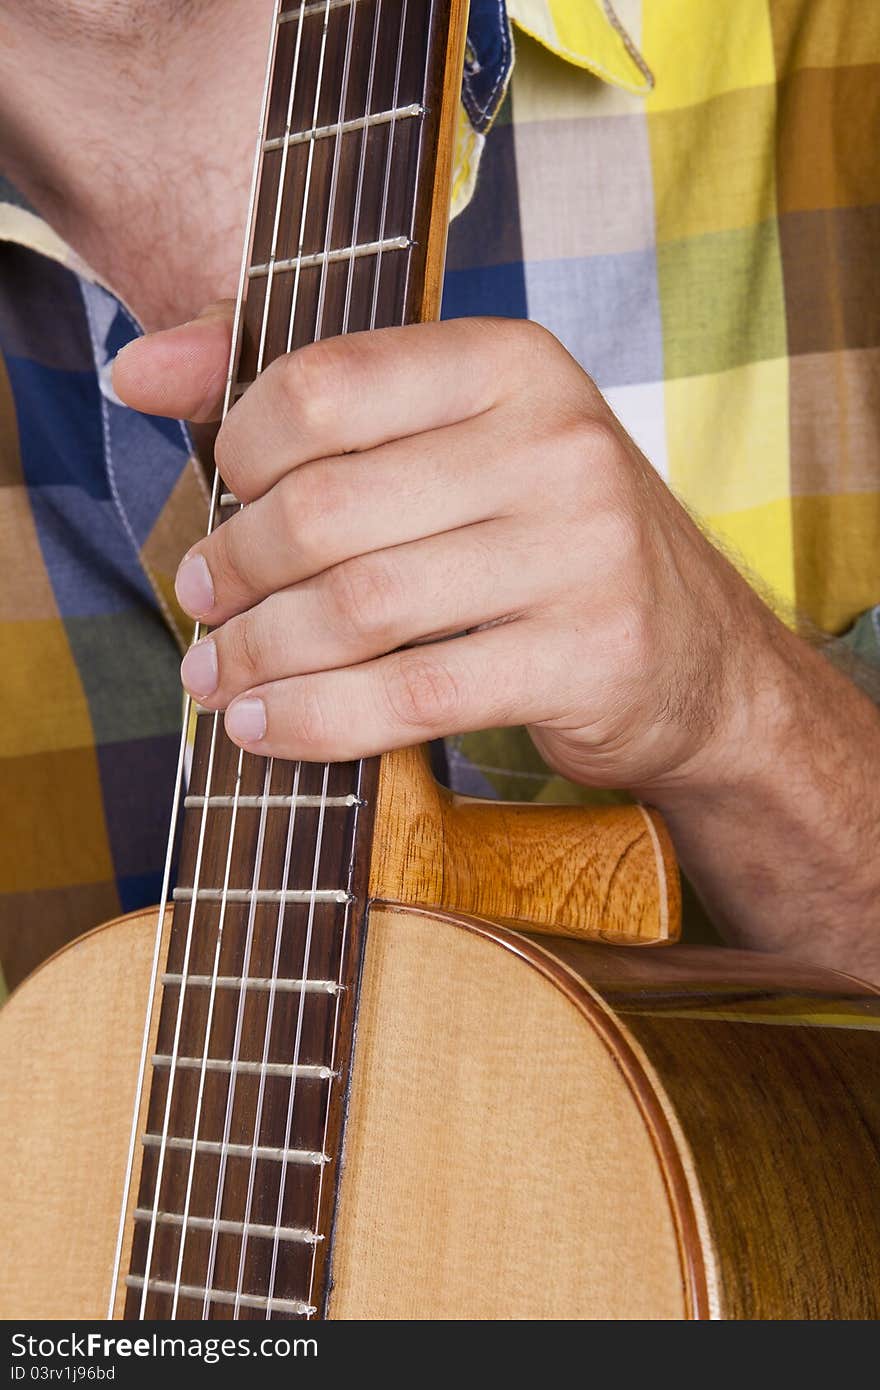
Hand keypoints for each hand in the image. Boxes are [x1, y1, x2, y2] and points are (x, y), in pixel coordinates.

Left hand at [113, 311, 789, 794]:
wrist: (698, 660)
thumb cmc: (543, 540)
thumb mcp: (454, 439)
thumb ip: (302, 393)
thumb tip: (134, 367)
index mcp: (514, 362)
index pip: (325, 384)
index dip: (239, 448)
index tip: (224, 497)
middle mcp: (558, 442)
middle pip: (326, 508)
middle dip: (233, 569)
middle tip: (202, 603)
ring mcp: (582, 551)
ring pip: (358, 608)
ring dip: (259, 653)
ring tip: (217, 674)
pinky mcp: (587, 657)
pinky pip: (411, 695)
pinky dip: (317, 720)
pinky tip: (269, 729)